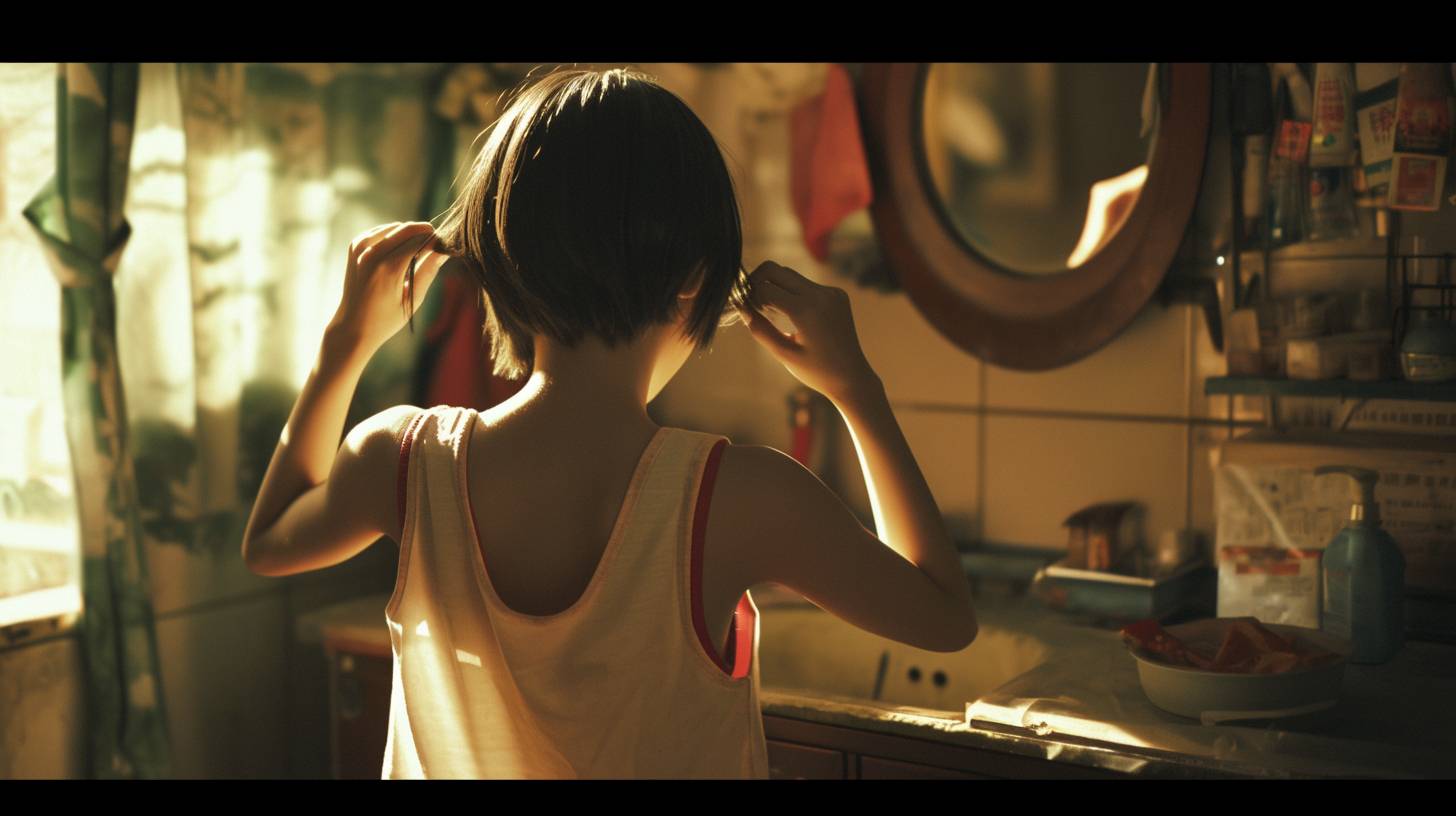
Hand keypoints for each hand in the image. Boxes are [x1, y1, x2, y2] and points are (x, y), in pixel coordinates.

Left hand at [326, 222, 451, 358]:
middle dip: (424, 233)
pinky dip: (394, 236)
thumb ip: (428, 271)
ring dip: (409, 234)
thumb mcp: (412, 300)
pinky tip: (401, 249)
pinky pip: (381, 231)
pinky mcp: (355, 246)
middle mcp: (372, 254)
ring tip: (419, 252)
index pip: (419, 241)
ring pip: (395, 227)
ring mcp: (360, 248)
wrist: (352, 326)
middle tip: (437, 244)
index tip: (445, 246)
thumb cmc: (386, 319)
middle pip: (407, 229)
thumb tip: (444, 250)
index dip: (435, 241)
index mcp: (388, 269)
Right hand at [737, 261, 880, 402]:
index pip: (765, 288)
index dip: (749, 297)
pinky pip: (805, 284)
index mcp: (807, 310)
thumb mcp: (784, 354)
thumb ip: (761, 330)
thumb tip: (742, 308)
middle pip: (775, 270)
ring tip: (770, 313)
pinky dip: (792, 293)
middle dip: (758, 283)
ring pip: (790, 275)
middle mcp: (821, 294)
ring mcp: (831, 292)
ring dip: (774, 287)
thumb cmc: (817, 372)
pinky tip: (790, 315)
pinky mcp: (836, 293)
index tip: (745, 311)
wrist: (852, 377)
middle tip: (753, 305)